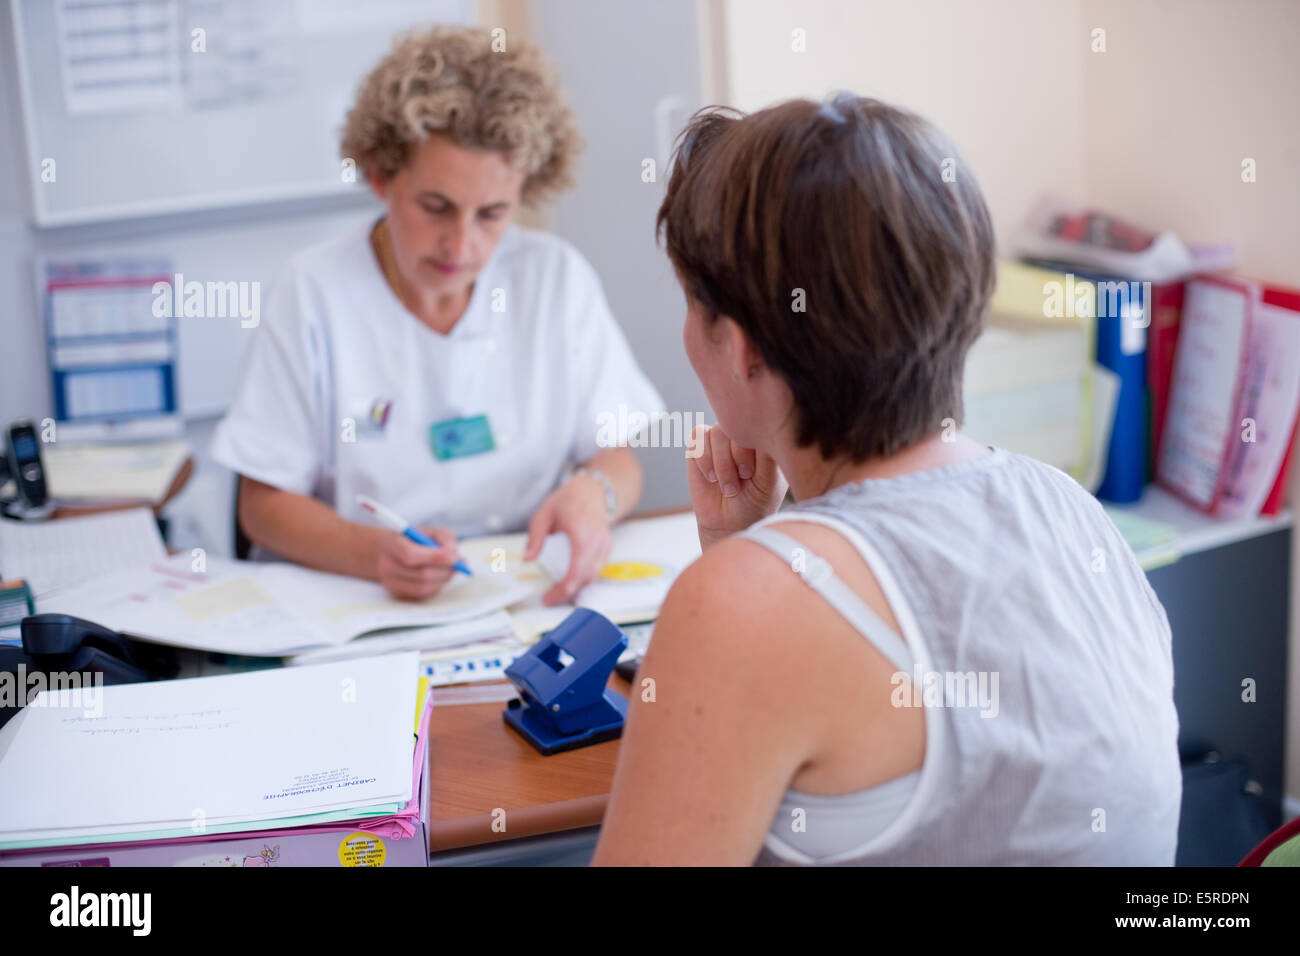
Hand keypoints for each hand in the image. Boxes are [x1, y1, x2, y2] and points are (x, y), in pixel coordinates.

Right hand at [375, 526, 460, 600]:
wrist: (391, 552)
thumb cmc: (414, 540)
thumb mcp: (429, 531)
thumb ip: (444, 538)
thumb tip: (457, 558)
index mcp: (392, 545)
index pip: (411, 554)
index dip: (435, 557)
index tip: (454, 556)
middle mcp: (387, 566)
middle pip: (421, 575)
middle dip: (444, 570)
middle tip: (458, 565)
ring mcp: (391, 583)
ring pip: (423, 588)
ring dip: (442, 580)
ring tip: (449, 570)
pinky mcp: (398, 595)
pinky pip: (423, 596)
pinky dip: (436, 587)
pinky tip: (438, 577)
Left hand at [524, 474, 612, 605]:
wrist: (593, 490)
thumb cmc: (569, 500)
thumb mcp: (544, 514)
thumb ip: (535, 538)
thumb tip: (528, 559)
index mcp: (581, 533)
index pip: (577, 570)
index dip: (563, 589)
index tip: (548, 598)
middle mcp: (597, 542)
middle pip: (585, 578)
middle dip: (567, 592)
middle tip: (549, 598)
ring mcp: (604, 545)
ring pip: (593, 576)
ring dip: (576, 586)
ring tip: (557, 590)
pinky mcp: (606, 548)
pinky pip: (596, 570)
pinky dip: (583, 578)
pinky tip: (569, 579)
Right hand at [687, 424, 786, 548]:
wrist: (729, 523)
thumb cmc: (755, 502)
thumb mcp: (769, 481)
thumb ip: (767, 455)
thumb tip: (760, 428)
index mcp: (765, 438)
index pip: (758, 424)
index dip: (751, 447)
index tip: (751, 473)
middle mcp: (743, 435)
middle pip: (736, 426)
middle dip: (736, 457)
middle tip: (742, 479)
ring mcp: (722, 439)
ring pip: (717, 433)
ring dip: (721, 463)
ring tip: (728, 485)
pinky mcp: (700, 446)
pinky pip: (697, 437)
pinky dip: (704, 459)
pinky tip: (712, 477)